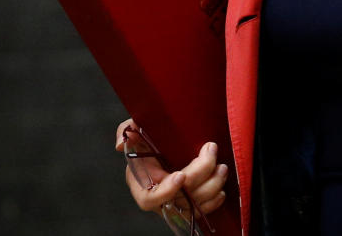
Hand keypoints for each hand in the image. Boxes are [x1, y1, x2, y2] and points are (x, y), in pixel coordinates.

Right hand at [115, 118, 229, 217]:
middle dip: (200, 174)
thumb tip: (120, 144)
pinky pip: (202, 211)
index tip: (181, 175)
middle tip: (211, 151)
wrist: (160, 147)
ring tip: (222, 167)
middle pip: (181, 197)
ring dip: (212, 186)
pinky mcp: (188, 205)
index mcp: (141, 184)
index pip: (151, 198)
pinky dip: (214, 202)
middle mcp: (158, 199)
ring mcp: (174, 203)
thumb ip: (125, 132)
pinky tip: (221, 188)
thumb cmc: (145, 140)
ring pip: (195, 205)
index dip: (166, 190)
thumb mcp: (133, 131)